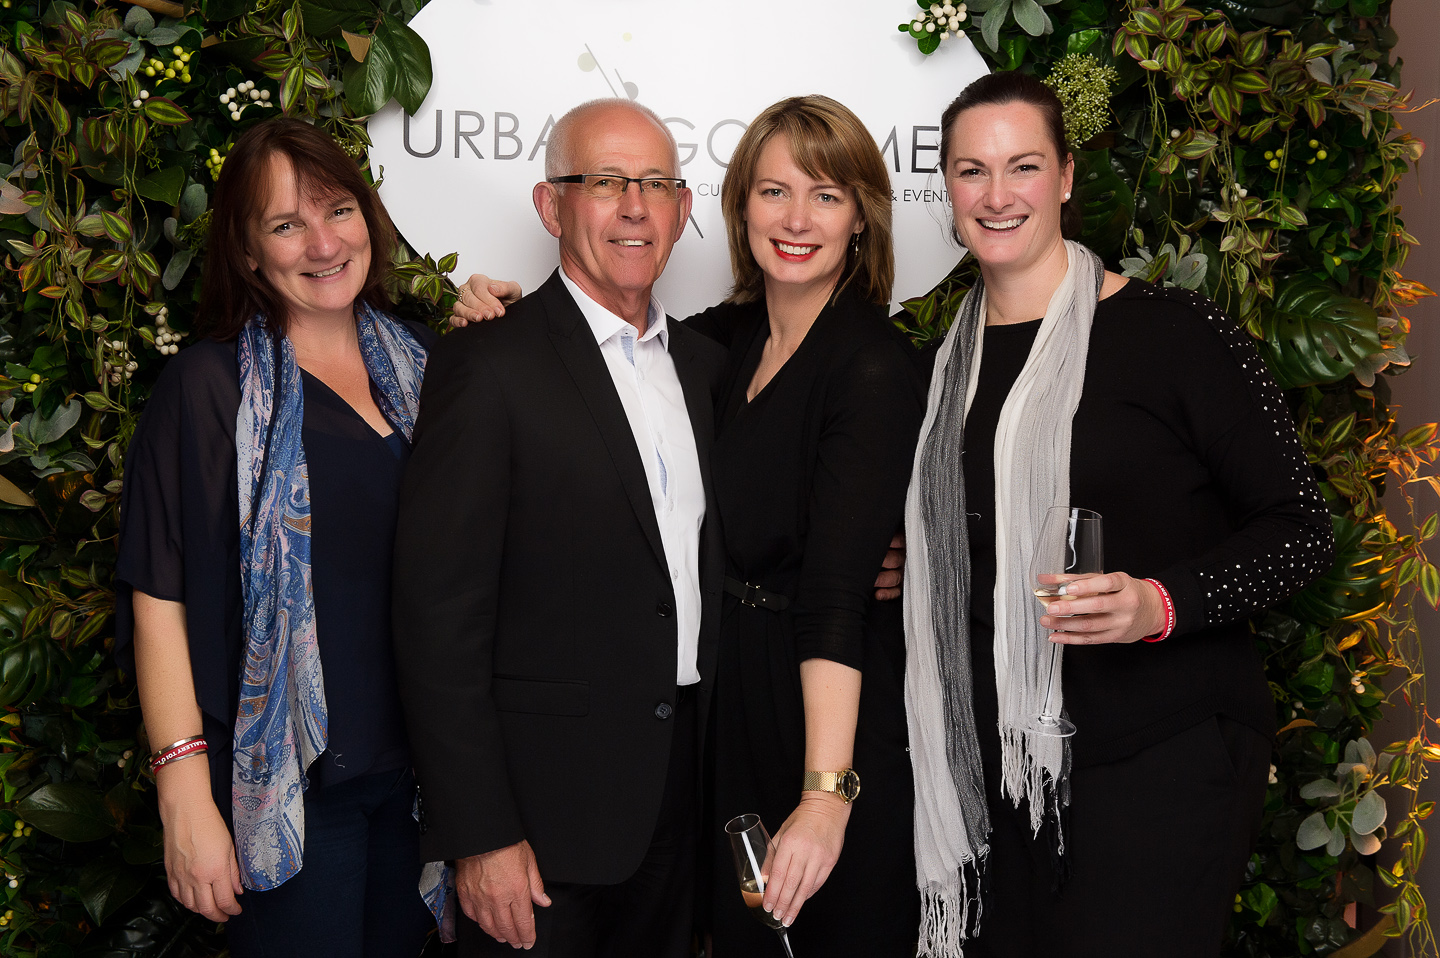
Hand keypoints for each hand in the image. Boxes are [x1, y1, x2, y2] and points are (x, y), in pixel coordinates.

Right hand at [160, 797, 243, 921]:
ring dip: (201, 911)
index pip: (224, 901)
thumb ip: (233, 872)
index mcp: (215, 870)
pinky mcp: (170, 873)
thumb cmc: (210, 825)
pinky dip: (185, 902)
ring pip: (190, 905)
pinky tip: (193, 899)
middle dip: (218, 916)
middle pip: (206, 909)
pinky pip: (176, 895)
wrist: (185, 812)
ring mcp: (181, 877)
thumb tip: (237, 891)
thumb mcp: (230, 847)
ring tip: (211, 908)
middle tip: (225, 915)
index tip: (236, 910)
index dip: (232, 910)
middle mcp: (197, 878)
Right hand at [452, 274, 523, 326]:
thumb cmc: (508, 299)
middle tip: (490, 316)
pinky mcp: (459, 316)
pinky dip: (457, 321)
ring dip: (468, 313)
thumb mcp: (513, 291)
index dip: (489, 299)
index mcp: (478, 281)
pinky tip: (465, 323)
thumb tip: (493, 288)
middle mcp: (467, 290)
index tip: (499, 310)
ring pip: (458, 307)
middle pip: (468, 297)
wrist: (509, 313)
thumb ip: (506, 287)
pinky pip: (453, 318)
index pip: (479, 288)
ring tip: (479, 319)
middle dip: (480, 307)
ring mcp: (462, 303)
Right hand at [456, 840, 550, 948]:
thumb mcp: (529, 860)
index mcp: (517, 889)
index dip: (528, 935)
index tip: (529, 941)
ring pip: (488, 926)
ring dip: (497, 934)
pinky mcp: (465, 894)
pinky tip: (485, 923)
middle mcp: (498, 897)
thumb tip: (543, 900)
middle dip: (514, 938)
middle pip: (507, 927)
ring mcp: (480, 897)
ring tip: (503, 937)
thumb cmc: (504, 843)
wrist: (480, 834)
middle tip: (518, 942)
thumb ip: (536, 884)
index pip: (524, 922)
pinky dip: (480, 922)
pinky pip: (472, 915)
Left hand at [762, 794, 850, 925]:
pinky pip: (817, 883)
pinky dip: (808, 894)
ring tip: (788, 917)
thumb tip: (764, 878)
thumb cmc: (801, 819)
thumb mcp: (781, 832)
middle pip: (792, 883)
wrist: (826, 808)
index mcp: (790, 842)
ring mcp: (820, 857)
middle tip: (777, 916)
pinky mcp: (830, 861)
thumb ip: (772, 855)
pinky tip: (801, 902)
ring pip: (805, 887)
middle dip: (783, 903)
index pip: (779, 873)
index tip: (767, 905)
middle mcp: (805, 851)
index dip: (772, 892)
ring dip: (795, 905)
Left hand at [874, 533, 904, 600]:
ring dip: (883, 579)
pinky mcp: (899, 586)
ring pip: (895, 577)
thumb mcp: (883, 535)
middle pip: (896, 560)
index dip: (891, 541)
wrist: (877, 562)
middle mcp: (903, 557)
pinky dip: (888, 594)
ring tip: (872, 581)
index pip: (899, 540)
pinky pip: (896, 592)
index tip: (883, 542)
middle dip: (883, 561)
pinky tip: (878, 595)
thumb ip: (877, 533)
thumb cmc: (874, 544)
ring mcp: (901, 572)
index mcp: (901, 542)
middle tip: (868, 563)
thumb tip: (864, 520)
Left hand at [1040, 571, 1164, 644]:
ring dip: (1065, 625)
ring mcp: (1121, 623)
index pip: (1107, 583)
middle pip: (1097, 606)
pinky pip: (1090, 639)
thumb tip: (1048, 579)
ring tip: (1047, 620)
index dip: (1087, 586)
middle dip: (1070, 608)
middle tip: (1052, 607)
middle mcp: (1126, 604)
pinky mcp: (1115, 637)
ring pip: (1090, 626)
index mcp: (1125, 585)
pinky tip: (1056, 636)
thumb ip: (1079, 579)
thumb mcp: (1109, 580)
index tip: (1069, 588)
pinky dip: (1070, 639)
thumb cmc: (1127, 592)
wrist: (1153, 611)